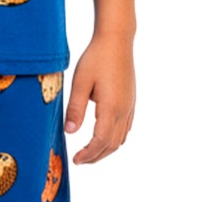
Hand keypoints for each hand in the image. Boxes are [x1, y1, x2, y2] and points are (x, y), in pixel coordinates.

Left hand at [64, 33, 135, 163]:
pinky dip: (115, 138)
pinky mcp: (131, 100)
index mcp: (111, 108)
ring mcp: (130, 106)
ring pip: (121, 138)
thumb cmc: (96, 58)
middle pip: (113, 144)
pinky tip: (105, 135)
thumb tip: (70, 132)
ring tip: (90, 151)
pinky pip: (126, 128)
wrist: (116, 40)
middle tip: (80, 160)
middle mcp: (124, 111)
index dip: (88, 155)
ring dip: (106, 149)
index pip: (101, 142)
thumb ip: (75, 108)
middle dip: (96, 156)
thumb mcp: (80, 82)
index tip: (76, 160)